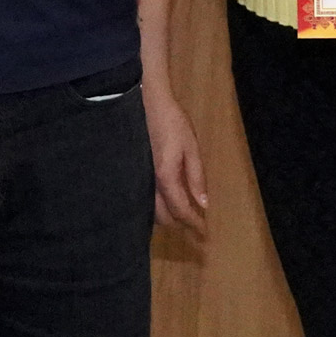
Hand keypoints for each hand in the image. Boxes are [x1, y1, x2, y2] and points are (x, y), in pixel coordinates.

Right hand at [146, 84, 208, 232]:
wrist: (145, 103)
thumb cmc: (172, 122)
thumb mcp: (191, 146)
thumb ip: (196, 176)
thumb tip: (204, 204)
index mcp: (165, 177)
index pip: (180, 211)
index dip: (193, 224)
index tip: (203, 233)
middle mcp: (148, 184)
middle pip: (163, 217)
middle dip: (180, 224)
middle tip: (195, 224)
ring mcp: (137, 180)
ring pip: (150, 212)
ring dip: (166, 217)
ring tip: (181, 215)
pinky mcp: (131, 175)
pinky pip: (143, 200)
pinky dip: (154, 208)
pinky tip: (164, 203)